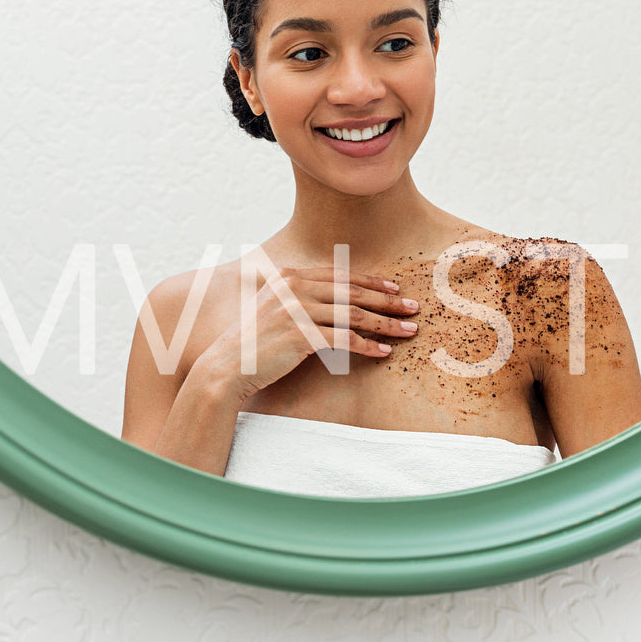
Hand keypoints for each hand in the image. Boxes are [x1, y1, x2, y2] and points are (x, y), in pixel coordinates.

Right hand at [204, 265, 419, 399]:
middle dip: (388, 300)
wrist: (227, 366)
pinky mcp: (300, 335)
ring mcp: (297, 310)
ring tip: (408, 331)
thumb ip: (301, 296)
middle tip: (413, 308)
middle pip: (354, 292)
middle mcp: (295, 288)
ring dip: (386, 324)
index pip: (341, 275)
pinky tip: (383, 352)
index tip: (395, 288)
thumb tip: (337, 298)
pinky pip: (344, 340)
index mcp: (291, 276)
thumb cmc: (254, 342)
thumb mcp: (275, 308)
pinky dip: (367, 346)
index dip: (372, 281)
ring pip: (354, 315)